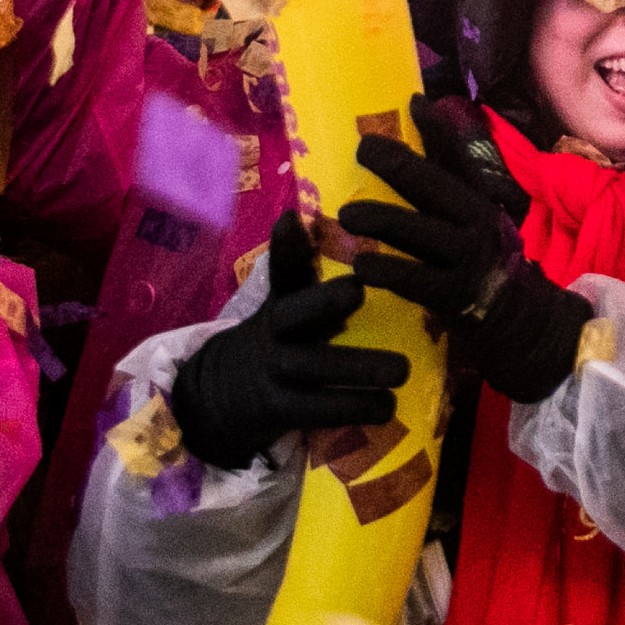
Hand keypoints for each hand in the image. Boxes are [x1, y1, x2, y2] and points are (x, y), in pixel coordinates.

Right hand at [165, 219, 410, 468]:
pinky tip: (388, 408)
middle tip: (358, 290)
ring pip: (315, 367)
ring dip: (359, 369)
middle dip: (324, 302)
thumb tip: (298, 214)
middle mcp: (273, 331)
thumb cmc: (279, 338)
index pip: (284, 271)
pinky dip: (356, 410)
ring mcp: (274, 373)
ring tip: (401, 371)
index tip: (302, 229)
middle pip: (295, 313)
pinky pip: (320, 410)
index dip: (289, 247)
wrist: (222, 394)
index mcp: (282, 300)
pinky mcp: (279, 411)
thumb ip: (298, 264)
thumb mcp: (284, 301)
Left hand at [340, 104, 585, 404]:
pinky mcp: (453, 296)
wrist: (522, 324)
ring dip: (383, 219)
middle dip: (400, 164)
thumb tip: (421, 120)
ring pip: (420, 231)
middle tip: (365, 148)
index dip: (437, 129)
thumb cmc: (484, 265)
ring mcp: (466, 260)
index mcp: (478, 201)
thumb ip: (447, 179)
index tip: (414, 101)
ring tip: (349, 214)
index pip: (458, 158)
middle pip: (436, 186)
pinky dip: (386, 271)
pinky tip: (361, 267)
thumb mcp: (472, 219)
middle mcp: (476, 223)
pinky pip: (414, 279)